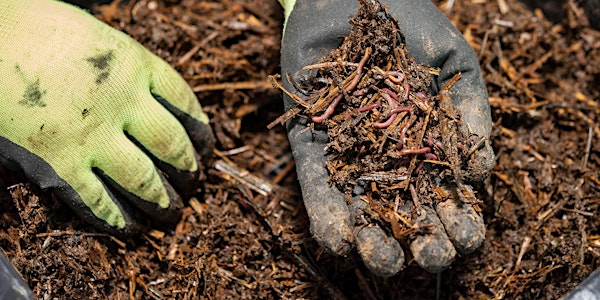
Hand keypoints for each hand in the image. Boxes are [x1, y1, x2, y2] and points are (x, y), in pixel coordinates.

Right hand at [0, 0, 214, 235]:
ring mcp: (92, 136)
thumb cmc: (36, 29)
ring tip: (170, 212)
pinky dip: (117, 218)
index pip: (185, 104)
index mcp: (136, 65)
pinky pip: (96, 201)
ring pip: (143, 180)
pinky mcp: (58, 164)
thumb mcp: (99, 38)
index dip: (201, 132)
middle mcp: (122, 102)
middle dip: (188, 171)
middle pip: (172, 146)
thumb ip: (130, 70)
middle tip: (193, 184)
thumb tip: (150, 102)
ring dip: (161, 201)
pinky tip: (128, 228)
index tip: (206, 148)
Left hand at [279, 0, 493, 275]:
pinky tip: (340, 240)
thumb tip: (482, 171)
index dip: (459, 222)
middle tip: (431, 255)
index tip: (467, 237)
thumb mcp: (454, 63)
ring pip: (363, 213)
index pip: (448, 197)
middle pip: (408, 216)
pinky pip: (318, 189)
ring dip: (374, 243)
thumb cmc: (409, 26)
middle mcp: (389, 161)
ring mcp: (349, 157)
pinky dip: (327, 216)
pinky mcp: (311, 148)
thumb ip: (471, 111)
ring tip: (384, 258)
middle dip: (421, 242)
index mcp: (428, 148)